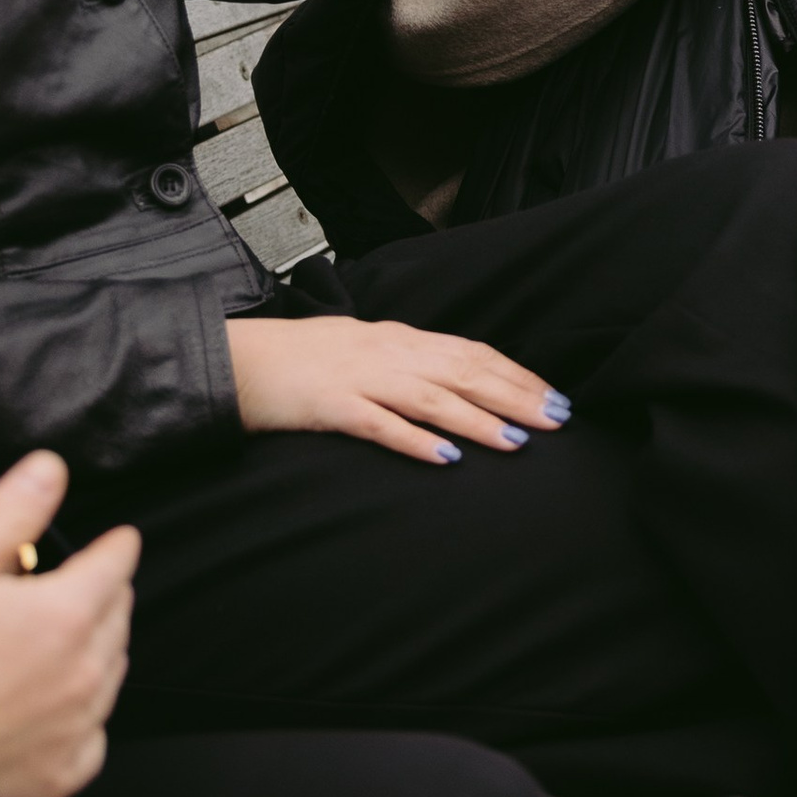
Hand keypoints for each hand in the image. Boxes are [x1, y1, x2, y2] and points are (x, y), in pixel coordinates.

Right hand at [0, 449, 138, 796]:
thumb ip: (11, 510)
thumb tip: (52, 468)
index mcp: (69, 612)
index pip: (116, 564)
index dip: (114, 545)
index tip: (116, 538)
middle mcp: (87, 672)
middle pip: (118, 619)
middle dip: (106, 596)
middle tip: (87, 586)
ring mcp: (76, 729)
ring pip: (109, 676)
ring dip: (96, 654)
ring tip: (70, 642)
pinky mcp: (58, 776)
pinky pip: (89, 740)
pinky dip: (80, 720)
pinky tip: (57, 712)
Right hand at [227, 313, 568, 462]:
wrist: (240, 359)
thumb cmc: (302, 360)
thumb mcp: (364, 351)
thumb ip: (408, 364)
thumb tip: (457, 382)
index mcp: (398, 339)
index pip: (471, 353)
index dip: (516, 375)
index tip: (551, 396)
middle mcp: (387, 353)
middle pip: (463, 372)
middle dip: (515, 396)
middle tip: (556, 418)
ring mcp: (360, 378)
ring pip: (432, 398)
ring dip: (478, 419)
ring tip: (516, 441)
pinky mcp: (332, 406)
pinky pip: (380, 424)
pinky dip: (415, 439)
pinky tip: (445, 457)